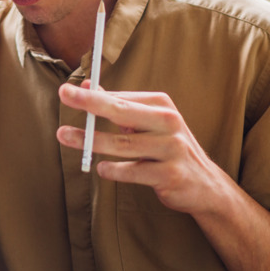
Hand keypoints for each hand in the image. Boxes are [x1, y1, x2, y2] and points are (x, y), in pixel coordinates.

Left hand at [57, 82, 226, 215]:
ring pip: (123, 144)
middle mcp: (169, 122)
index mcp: (161, 105)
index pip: (120, 98)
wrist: (205, 185)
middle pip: (122, 112)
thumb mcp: (148, 123)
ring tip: (64, 136)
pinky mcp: (171, 175)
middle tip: (63, 94)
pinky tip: (101, 169)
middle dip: (90, 103)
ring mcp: (172, 149)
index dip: (91, 95)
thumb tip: (86, 85)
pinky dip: (115, 170)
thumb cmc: (167, 147)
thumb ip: (119, 105)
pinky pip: (134, 172)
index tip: (66, 91)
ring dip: (90, 140)